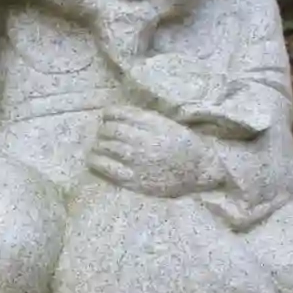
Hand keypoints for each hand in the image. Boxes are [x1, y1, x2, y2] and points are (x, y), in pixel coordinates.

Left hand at [87, 105, 225, 198]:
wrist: (200, 172)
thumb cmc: (185, 146)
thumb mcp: (169, 125)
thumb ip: (146, 119)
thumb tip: (119, 114)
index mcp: (155, 125)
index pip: (123, 114)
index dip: (110, 113)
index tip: (106, 115)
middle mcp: (145, 141)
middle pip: (112, 129)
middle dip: (104, 128)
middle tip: (103, 131)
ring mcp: (139, 160)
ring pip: (108, 146)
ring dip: (99, 143)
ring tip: (98, 144)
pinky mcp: (135, 179)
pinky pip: (108, 168)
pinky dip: (97, 161)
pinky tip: (93, 158)